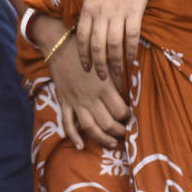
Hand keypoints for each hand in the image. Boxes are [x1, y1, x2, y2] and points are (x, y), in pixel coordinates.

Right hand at [45, 33, 130, 148]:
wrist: (59, 46)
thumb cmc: (87, 50)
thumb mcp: (106, 62)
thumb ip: (118, 79)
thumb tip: (129, 95)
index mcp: (104, 87)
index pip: (121, 111)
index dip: (129, 117)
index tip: (132, 116)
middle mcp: (90, 97)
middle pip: (108, 123)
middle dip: (120, 132)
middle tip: (126, 134)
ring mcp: (76, 102)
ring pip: (90, 127)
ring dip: (102, 139)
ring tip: (112, 144)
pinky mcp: (64, 102)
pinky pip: (67, 123)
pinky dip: (73, 136)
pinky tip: (81, 146)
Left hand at [75, 0, 158, 81]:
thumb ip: (91, 15)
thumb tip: (88, 35)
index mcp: (88, 9)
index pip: (81, 38)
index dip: (83, 56)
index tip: (86, 68)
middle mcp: (100, 12)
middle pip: (96, 46)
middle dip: (97, 65)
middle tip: (100, 77)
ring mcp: (117, 13)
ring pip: (113, 45)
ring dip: (113, 62)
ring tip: (115, 73)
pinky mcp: (134, 12)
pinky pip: (131, 37)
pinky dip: (130, 51)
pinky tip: (131, 60)